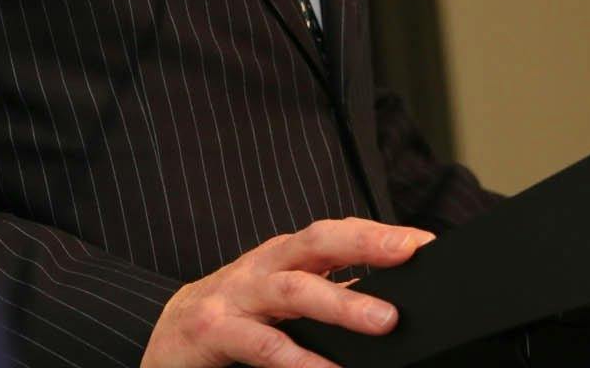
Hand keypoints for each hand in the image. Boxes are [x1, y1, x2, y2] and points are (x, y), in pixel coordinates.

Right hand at [140, 218, 432, 367]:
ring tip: (385, 320)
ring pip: (293, 290)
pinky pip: (265, 346)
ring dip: (341, 303)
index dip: (378, 234)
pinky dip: (301, 361)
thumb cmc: (231, 321)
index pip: (334, 235)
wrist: (164, 341)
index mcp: (281, 258)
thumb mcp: (277, 302)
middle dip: (364, 243)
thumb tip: (387, 306)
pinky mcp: (214, 331)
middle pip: (315, 243)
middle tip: (410, 253)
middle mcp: (261, 269)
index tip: (425, 242)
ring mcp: (235, 297)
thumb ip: (322, 297)